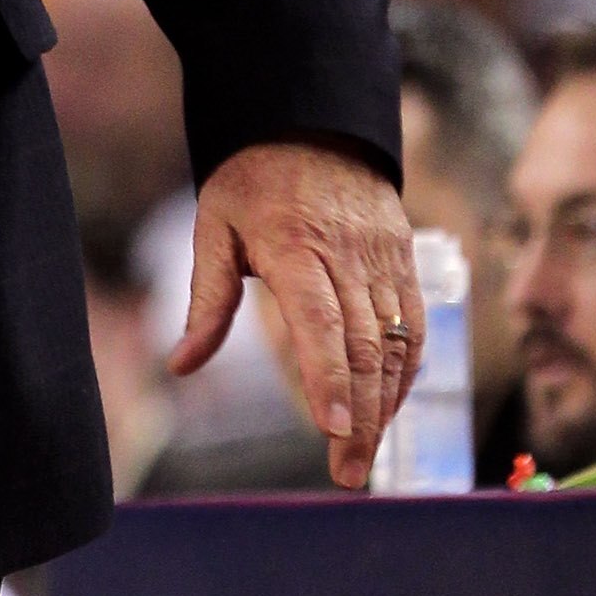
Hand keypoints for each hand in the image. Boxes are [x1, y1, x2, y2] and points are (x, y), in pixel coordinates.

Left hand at [170, 138, 422, 490]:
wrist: (313, 121)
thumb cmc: (252, 180)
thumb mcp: (214, 227)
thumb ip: (207, 300)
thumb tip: (180, 365)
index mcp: (295, 247)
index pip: (321, 324)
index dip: (331, 380)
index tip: (334, 431)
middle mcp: (348, 256)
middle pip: (366, 348)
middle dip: (362, 418)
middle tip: (347, 474)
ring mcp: (383, 258)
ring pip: (398, 344)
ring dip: (387, 406)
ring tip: (365, 456)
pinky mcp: (404, 260)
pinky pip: (415, 326)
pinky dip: (407, 373)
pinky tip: (389, 408)